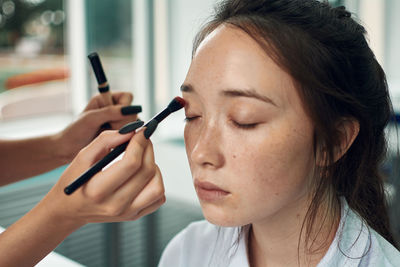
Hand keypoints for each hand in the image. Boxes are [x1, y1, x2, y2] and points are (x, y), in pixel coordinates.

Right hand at [40, 129, 164, 227]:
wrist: (69, 210)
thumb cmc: (75, 179)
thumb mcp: (83, 156)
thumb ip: (106, 140)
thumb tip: (132, 130)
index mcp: (98, 190)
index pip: (131, 163)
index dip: (140, 143)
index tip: (141, 131)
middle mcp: (115, 205)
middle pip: (147, 172)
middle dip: (148, 149)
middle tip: (143, 138)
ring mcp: (127, 213)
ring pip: (158, 186)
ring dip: (154, 166)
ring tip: (141, 158)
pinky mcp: (134, 216)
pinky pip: (158, 197)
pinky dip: (155, 182)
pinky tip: (143, 174)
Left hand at [54, 92, 140, 162]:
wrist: (68, 149)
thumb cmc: (75, 131)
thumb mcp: (91, 119)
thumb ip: (110, 112)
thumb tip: (129, 109)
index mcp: (106, 99)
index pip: (127, 97)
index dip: (124, 107)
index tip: (112, 117)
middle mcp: (115, 109)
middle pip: (133, 112)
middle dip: (123, 122)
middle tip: (108, 128)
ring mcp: (119, 122)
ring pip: (134, 124)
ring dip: (123, 132)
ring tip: (107, 136)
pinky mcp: (121, 134)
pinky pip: (132, 134)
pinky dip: (124, 139)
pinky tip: (113, 143)